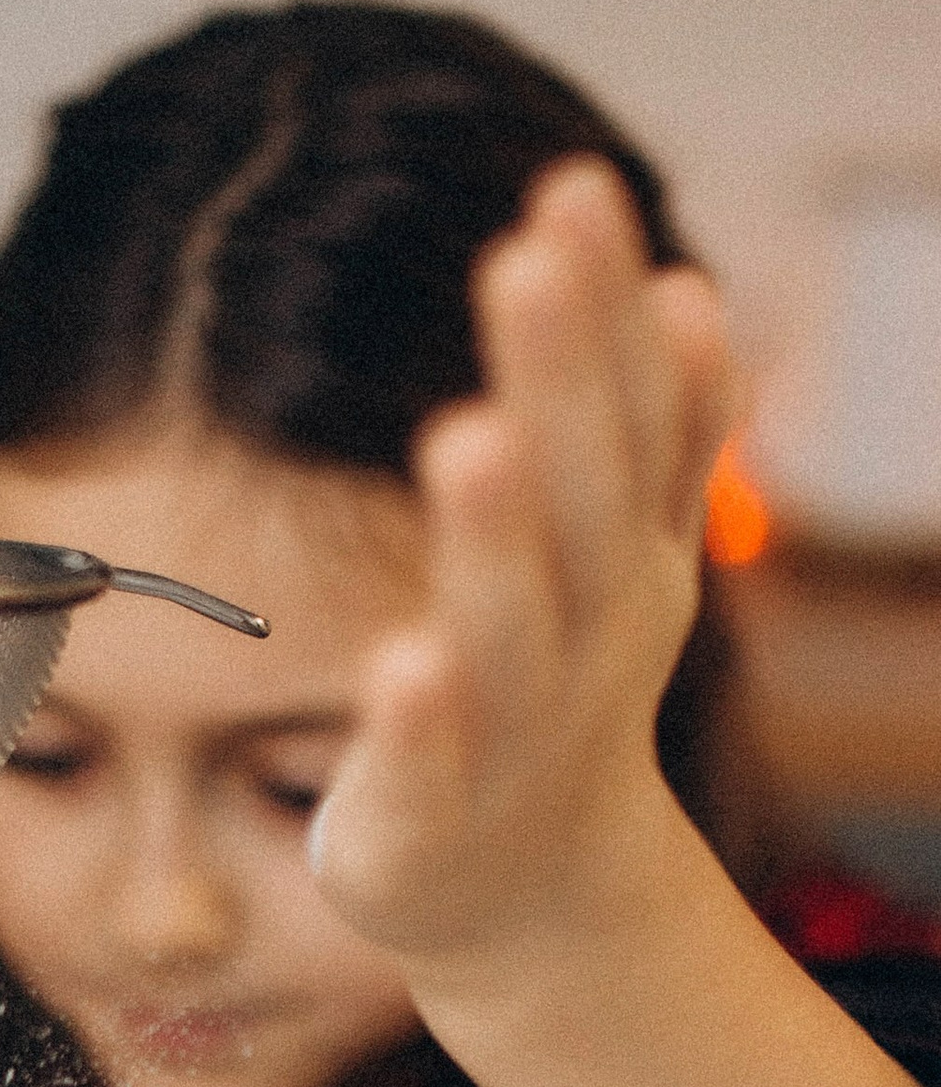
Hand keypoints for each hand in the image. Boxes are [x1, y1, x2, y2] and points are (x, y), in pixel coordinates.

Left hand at [305, 160, 737, 978]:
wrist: (526, 896)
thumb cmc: (555, 688)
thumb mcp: (618, 554)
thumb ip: (652, 430)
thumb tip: (684, 283)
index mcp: (626, 552)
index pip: (630, 414)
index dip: (610, 310)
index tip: (576, 189)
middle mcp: (588, 631)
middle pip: (582, 497)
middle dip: (560, 376)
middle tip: (528, 256)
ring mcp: (515, 730)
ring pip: (512, 627)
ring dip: (497, 535)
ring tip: (469, 434)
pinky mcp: (431, 820)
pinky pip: (433, 766)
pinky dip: (425, 718)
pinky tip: (403, 660)